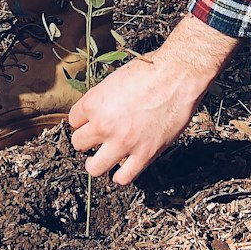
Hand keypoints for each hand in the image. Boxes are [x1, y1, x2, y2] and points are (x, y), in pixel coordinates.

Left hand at [68, 13, 238, 183]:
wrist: (177, 76)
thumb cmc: (149, 71)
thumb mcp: (114, 79)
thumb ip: (101, 99)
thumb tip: (96, 112)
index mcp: (94, 103)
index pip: (73, 120)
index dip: (82, 121)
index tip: (90, 122)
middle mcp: (103, 125)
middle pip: (78, 143)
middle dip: (86, 141)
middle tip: (96, 139)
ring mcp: (123, 142)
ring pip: (94, 168)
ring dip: (96, 163)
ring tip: (102, 159)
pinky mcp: (144, 154)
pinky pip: (123, 178)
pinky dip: (119, 176)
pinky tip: (122, 168)